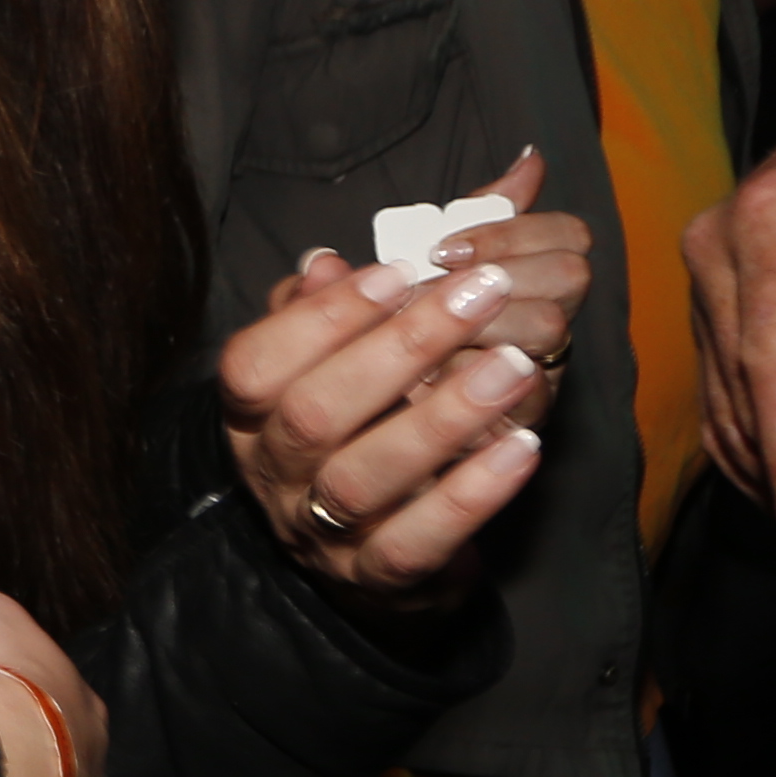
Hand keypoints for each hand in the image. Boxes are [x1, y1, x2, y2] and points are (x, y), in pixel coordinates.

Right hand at [222, 147, 579, 603]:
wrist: (366, 557)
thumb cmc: (364, 426)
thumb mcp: (354, 349)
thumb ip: (392, 280)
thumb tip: (468, 196)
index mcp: (252, 412)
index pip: (255, 365)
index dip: (319, 318)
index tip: (396, 271)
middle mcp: (274, 473)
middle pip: (311, 414)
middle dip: (398, 348)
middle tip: (482, 295)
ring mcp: (322, 534)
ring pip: (364, 479)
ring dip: (442, 417)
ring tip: (515, 365)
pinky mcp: (379, 580)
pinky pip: (417, 544)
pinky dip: (471, 495)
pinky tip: (523, 446)